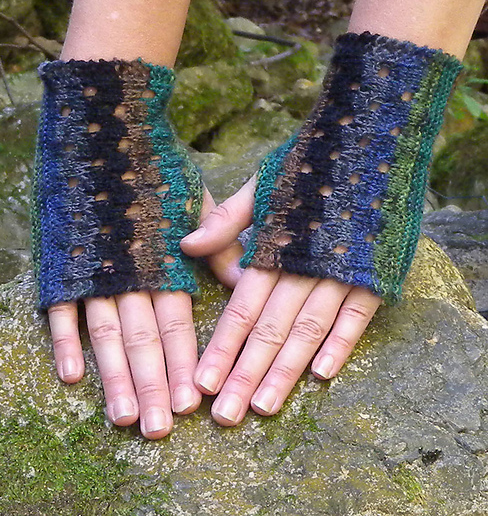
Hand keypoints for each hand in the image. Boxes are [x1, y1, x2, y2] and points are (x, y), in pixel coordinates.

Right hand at [47, 187, 242, 438]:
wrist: (105, 130)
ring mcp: (94, 268)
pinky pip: (62, 307)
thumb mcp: (197, 201)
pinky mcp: (62, 262)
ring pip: (105, 331)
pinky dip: (65, 342)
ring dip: (114, 376)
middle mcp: (131, 271)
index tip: (193, 403)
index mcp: (166, 259)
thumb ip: (219, 242)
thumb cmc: (157, 169)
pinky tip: (71, 377)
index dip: (184, 364)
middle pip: (143, 337)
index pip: (177, 323)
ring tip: (122, 417)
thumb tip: (245, 281)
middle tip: (159, 431)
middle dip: (152, 385)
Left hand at [180, 177, 381, 425]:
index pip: (242, 308)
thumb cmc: (305, 168)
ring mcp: (340, 271)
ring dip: (286, 370)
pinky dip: (341, 343)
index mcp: (271, 248)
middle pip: (270, 329)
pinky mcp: (373, 272)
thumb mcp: (259, 187)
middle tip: (225, 415)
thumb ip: (225, 221)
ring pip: (308, 329)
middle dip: (245, 373)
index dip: (222, 346)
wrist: (368, 142)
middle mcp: (302, 266)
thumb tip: (185, 246)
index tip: (202, 381)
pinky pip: (357, 315)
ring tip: (263, 406)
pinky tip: (323, 375)